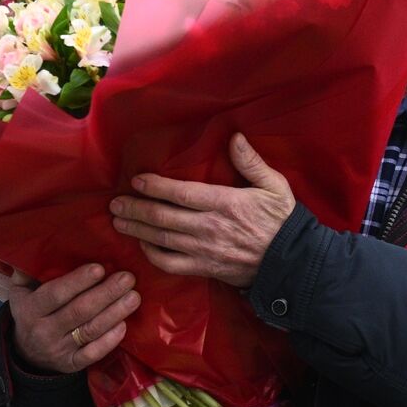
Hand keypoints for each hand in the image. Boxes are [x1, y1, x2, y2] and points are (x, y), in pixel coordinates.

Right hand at [7, 263, 139, 373]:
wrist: (26, 353)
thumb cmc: (31, 312)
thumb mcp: (21, 291)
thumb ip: (29, 270)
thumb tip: (43, 242)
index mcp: (30, 309)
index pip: (55, 294)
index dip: (78, 282)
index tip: (100, 268)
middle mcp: (43, 330)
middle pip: (78, 311)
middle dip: (106, 294)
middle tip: (128, 278)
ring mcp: (59, 349)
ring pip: (90, 331)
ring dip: (115, 313)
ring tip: (134, 297)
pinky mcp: (72, 364)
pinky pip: (92, 354)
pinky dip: (109, 340)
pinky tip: (124, 325)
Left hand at [108, 134, 294, 288]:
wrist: (291, 264)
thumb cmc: (282, 222)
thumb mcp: (275, 186)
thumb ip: (252, 162)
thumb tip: (234, 137)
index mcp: (225, 204)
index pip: (182, 194)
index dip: (155, 187)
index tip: (136, 180)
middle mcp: (209, 228)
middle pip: (163, 217)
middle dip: (136, 209)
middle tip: (115, 203)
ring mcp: (204, 251)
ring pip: (162, 240)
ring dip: (137, 229)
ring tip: (118, 221)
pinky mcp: (204, 269)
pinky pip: (171, 264)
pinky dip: (152, 255)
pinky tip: (143, 244)